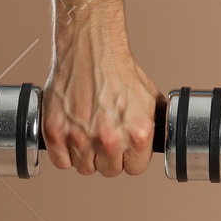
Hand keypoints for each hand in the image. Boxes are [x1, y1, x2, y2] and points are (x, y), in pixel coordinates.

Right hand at [42, 23, 161, 176]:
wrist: (91, 49)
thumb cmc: (118, 70)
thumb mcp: (150, 97)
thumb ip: (157, 123)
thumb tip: (165, 137)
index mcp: (138, 133)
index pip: (135, 168)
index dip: (130, 158)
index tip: (124, 150)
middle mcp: (110, 139)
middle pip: (109, 170)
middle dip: (108, 157)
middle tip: (105, 139)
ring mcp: (80, 137)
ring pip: (84, 168)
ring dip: (86, 156)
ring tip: (88, 133)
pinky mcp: (55, 132)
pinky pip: (61, 161)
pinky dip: (64, 152)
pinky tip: (71, 136)